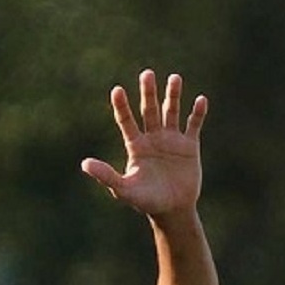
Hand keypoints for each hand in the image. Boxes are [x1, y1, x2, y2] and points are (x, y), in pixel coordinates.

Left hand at [81, 71, 207, 218]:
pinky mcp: (189, 146)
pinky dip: (197, 113)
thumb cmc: (146, 201)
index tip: (117, 90)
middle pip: (149, 110)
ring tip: (174, 78)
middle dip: (148, 93)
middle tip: (146, 74)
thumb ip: (106, 175)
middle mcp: (152, 138)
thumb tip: (84, 164)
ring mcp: (171, 140)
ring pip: (171, 112)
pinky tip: (200, 101)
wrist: (172, 211)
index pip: (126, 121)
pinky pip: (193, 125)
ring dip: (173, 95)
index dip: (122, 106)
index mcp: (136, 146)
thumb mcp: (124, 190)